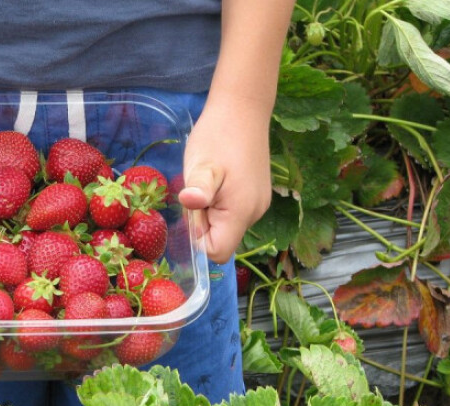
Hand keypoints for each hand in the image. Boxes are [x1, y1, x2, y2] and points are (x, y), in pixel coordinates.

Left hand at [178, 95, 272, 263]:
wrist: (243, 109)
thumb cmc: (219, 136)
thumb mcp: (202, 164)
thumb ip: (198, 189)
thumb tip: (190, 204)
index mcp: (242, 213)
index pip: (217, 252)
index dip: (197, 240)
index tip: (192, 211)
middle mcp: (255, 214)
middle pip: (221, 240)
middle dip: (202, 223)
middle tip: (198, 189)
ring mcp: (258, 204)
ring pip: (226, 226)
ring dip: (209, 211)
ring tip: (207, 180)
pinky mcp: (256, 195)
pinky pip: (232, 212)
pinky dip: (219, 202)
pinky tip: (216, 178)